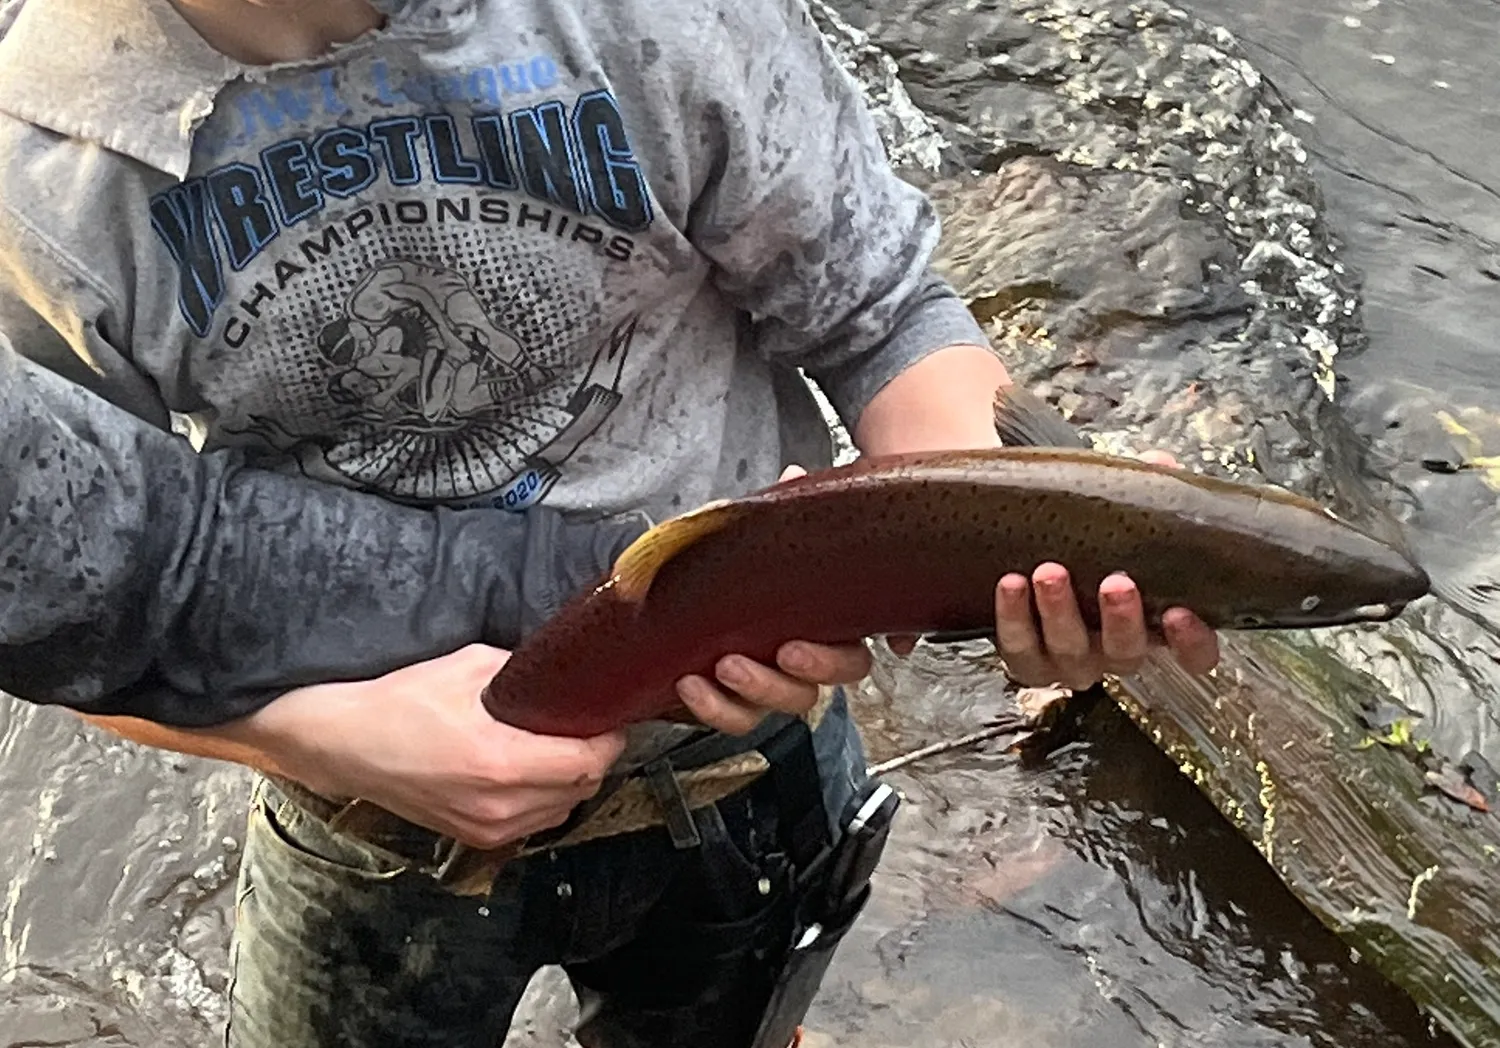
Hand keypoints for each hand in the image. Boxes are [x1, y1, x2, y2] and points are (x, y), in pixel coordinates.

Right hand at [243, 644, 625, 848]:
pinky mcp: (475, 837)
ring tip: (558, 746)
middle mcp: (499, 806)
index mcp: (501, 763)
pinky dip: (545, 798)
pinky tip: (530, 770)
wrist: (346, 744)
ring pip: (563, 809)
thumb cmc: (399, 704)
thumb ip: (524, 672)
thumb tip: (563, 670)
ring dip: (571, 780)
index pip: (589, 762)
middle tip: (586, 725)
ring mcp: (487, 828)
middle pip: (583, 788)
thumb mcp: (469, 667)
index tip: (609, 717)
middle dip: (593, 756)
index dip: (608, 738)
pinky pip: (534, 822)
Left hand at [676, 465, 871, 734]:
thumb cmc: (748, 568)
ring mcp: (765, 686)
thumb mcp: (765, 536)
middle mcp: (800, 666)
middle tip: (758, 656)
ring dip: (748, 692)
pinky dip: (712, 708)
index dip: (829, 662)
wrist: (693, 596)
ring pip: (773, 709)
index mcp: (824, 630)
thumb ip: (783, 515)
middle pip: (812, 693)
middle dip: (784, 680)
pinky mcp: (731, 700)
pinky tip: (690, 684)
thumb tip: (796, 478)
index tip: (793, 646)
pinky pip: (733, 717)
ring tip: (718, 667)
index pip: (850, 661)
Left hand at [985, 449, 1218, 688]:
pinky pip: (1018, 648)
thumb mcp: (1117, 513)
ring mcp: (1068, 657)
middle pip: (1126, 653)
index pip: (1193, 655)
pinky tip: (1011, 583)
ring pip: (1069, 651)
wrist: (1019, 543)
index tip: (1181, 613)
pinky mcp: (1024, 658)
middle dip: (1121, 621)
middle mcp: (1113, 649)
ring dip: (1060, 613)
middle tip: (1115, 583)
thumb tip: (1158, 464)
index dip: (1192, 642)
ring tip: (1049, 571)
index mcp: (1153, 623)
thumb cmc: (1085, 538)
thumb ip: (1142, 491)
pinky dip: (1013, 616)